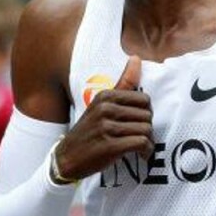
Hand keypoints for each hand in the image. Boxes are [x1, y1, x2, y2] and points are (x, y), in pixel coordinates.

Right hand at [54, 55, 152, 180]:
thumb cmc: (88, 131)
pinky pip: (141, 143)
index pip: (143, 99)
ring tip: (141, 147)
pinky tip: (141, 154)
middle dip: (147, 127)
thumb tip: (136, 58)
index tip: (139, 122)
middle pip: (147, 115)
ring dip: (148, 141)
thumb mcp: (100, 105)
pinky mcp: (110, 146)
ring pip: (146, 129)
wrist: (67, 158)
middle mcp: (105, 109)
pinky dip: (146, 151)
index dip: (145, 112)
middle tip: (139, 136)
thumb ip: (122, 84)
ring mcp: (107, 127)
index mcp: (105, 96)